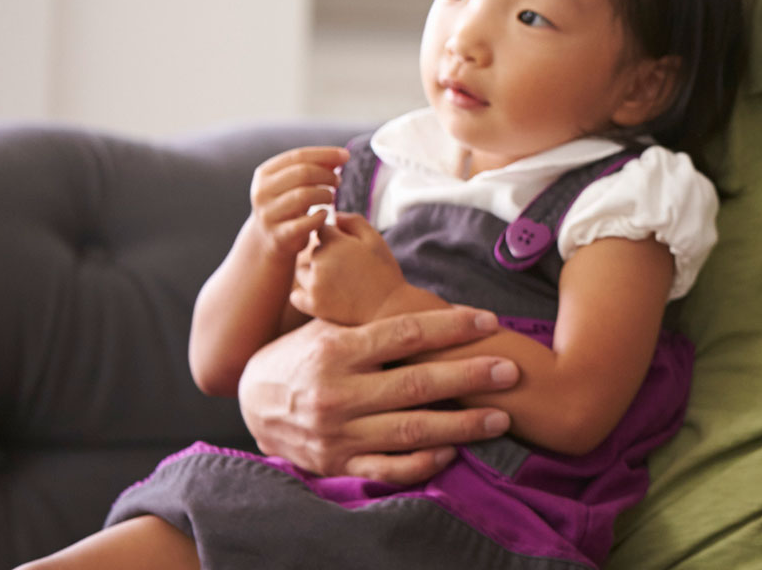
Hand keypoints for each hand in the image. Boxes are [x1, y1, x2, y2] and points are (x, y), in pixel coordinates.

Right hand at [237, 308, 518, 483]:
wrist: (251, 401)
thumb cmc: (302, 354)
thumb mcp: (326, 327)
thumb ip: (370, 318)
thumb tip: (427, 294)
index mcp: (337, 350)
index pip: (405, 335)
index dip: (451, 327)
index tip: (489, 321)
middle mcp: (337, 393)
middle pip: (416, 384)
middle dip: (469, 377)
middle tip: (510, 371)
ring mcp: (338, 432)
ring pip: (410, 430)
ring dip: (461, 426)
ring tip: (500, 418)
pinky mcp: (338, 462)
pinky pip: (388, 467)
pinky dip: (423, 462)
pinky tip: (454, 451)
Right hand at [247, 146, 350, 258]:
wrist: (267, 238)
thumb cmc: (288, 203)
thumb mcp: (296, 183)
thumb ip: (316, 167)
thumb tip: (343, 155)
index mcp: (265, 174)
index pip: (298, 156)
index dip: (325, 154)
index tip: (346, 156)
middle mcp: (262, 192)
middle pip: (302, 173)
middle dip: (326, 175)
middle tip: (338, 181)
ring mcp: (268, 214)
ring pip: (304, 195)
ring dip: (325, 194)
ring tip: (330, 197)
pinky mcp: (279, 235)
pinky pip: (306, 222)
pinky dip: (320, 216)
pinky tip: (324, 214)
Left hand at [291, 213, 411, 325]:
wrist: (389, 308)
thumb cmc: (384, 272)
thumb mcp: (376, 240)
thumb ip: (354, 222)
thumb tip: (334, 215)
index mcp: (336, 243)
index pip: (321, 230)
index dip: (335, 237)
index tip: (348, 248)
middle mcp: (321, 261)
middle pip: (312, 251)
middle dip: (326, 255)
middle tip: (348, 268)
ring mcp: (314, 284)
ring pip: (301, 271)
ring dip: (313, 273)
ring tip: (338, 282)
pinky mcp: (312, 305)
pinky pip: (296, 296)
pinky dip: (304, 294)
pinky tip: (322, 295)